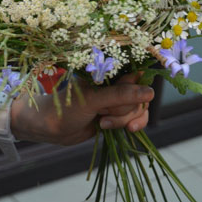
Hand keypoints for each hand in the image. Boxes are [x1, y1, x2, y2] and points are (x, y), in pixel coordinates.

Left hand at [10, 74, 154, 145]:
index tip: (126, 99)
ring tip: (102, 122)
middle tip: (101, 112)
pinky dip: (133, 125)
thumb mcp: (93, 99)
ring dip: (124, 119)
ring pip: (139, 108)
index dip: (137, 88)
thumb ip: (121, 95)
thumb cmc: (66, 107)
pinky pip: (137, 118)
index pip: (137, 73)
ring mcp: (118, 99)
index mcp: (108, 71)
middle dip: (124, 109)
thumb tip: (150, 93)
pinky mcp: (118, 115)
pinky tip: (123, 130)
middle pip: (140, 94)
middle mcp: (116, 83)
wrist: (51, 128)